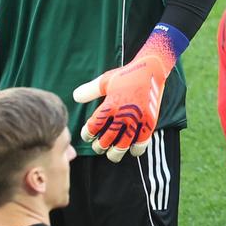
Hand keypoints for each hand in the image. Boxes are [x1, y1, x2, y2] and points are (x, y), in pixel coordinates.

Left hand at [72, 26, 184, 161]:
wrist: (151, 70)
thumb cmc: (125, 75)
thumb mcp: (105, 81)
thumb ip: (89, 90)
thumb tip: (74, 97)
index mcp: (111, 104)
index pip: (94, 125)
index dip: (88, 133)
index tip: (86, 136)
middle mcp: (123, 114)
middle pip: (108, 138)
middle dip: (100, 146)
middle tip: (98, 147)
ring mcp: (138, 119)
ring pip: (124, 143)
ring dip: (116, 152)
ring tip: (112, 155)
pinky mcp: (150, 121)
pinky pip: (143, 140)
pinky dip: (138, 148)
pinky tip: (133, 151)